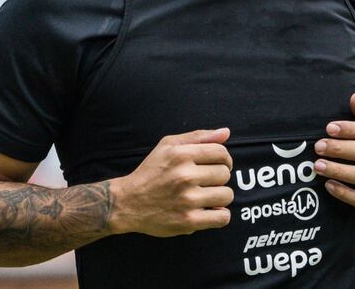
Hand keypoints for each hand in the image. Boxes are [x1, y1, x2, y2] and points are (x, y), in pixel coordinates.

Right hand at [109, 128, 233, 236]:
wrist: (127, 202)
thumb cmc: (151, 171)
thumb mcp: (168, 145)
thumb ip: (199, 136)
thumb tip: (226, 132)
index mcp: (181, 155)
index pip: (221, 153)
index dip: (225, 159)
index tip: (218, 165)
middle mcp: (184, 176)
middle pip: (225, 174)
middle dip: (219, 177)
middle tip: (206, 182)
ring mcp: (187, 200)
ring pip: (227, 195)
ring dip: (221, 196)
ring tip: (207, 196)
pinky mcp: (188, 221)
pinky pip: (222, 217)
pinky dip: (220, 215)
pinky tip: (210, 211)